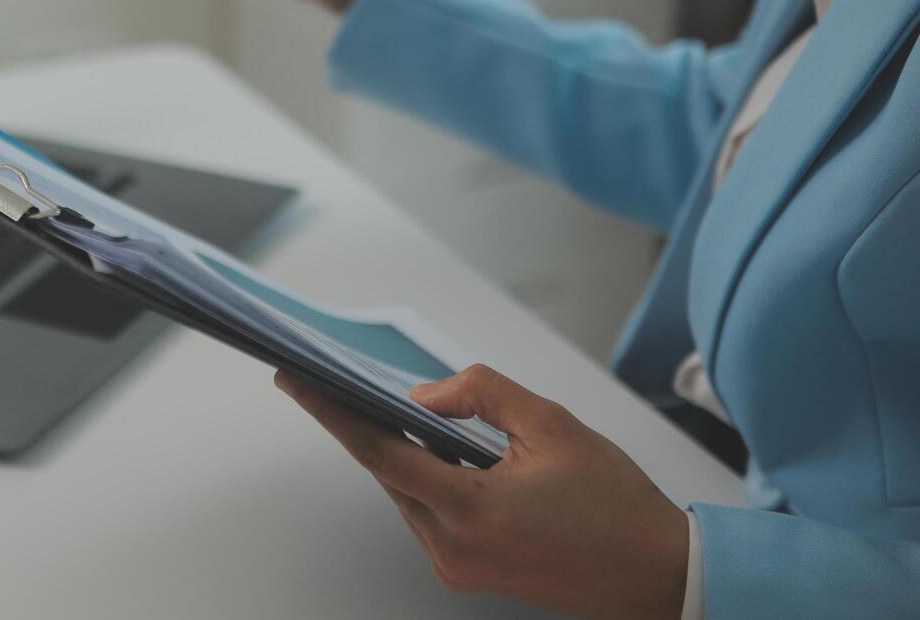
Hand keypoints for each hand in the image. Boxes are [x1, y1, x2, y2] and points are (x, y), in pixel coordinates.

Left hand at [277, 364, 689, 618]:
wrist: (657, 575)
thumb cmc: (614, 502)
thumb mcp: (551, 425)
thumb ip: (481, 395)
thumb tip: (423, 393)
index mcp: (470, 510)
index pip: (380, 452)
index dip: (332, 412)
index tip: (296, 382)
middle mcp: (452, 548)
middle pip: (389, 471)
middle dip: (364, 424)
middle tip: (336, 380)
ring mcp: (457, 567)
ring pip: (407, 492)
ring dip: (399, 450)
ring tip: (384, 404)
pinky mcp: (467, 573)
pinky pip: (428, 512)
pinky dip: (424, 476)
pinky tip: (430, 444)